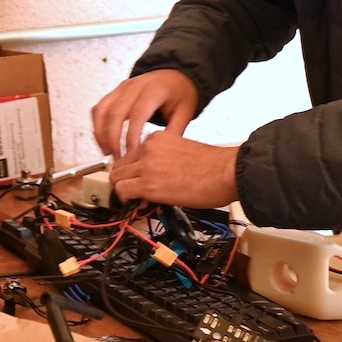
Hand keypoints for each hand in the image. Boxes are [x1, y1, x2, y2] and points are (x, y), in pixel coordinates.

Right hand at [92, 69, 199, 157]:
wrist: (174, 76)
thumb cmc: (179, 94)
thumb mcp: (185, 112)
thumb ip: (174, 132)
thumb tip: (161, 154)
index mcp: (154, 89)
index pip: (138, 114)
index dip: (132, 136)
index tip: (132, 154)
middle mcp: (134, 85)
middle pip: (115, 113)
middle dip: (113, 139)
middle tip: (118, 159)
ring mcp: (121, 88)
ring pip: (102, 111)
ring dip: (101, 134)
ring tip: (108, 153)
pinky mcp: (114, 93)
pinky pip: (99, 109)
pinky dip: (98, 126)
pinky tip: (104, 141)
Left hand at [109, 134, 240, 209]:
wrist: (226, 172)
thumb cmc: (214, 165)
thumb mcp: (182, 151)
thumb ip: (164, 158)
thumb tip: (156, 176)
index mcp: (157, 138)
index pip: (131, 154)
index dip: (133, 169)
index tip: (137, 178)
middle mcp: (148, 148)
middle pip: (119, 164)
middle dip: (124, 179)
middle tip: (132, 191)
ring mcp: (146, 165)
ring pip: (116, 177)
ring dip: (123, 189)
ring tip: (134, 198)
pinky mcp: (148, 184)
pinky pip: (122, 191)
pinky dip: (125, 199)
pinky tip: (135, 203)